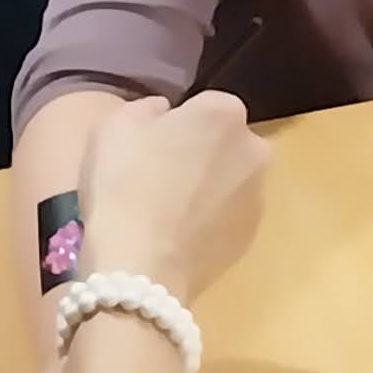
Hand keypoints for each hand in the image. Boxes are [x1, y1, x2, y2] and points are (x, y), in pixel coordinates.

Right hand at [78, 90, 266, 302]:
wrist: (140, 266)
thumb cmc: (123, 184)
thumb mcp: (114, 125)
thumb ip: (147, 108)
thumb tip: (164, 112)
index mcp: (224, 112)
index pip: (202, 106)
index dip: (174, 125)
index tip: (149, 146)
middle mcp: (255, 149)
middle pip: (223, 143)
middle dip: (199, 153)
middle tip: (157, 178)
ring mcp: (259, 196)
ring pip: (228, 181)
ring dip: (207, 188)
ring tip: (166, 212)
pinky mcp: (251, 237)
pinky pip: (227, 217)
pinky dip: (209, 221)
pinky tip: (177, 237)